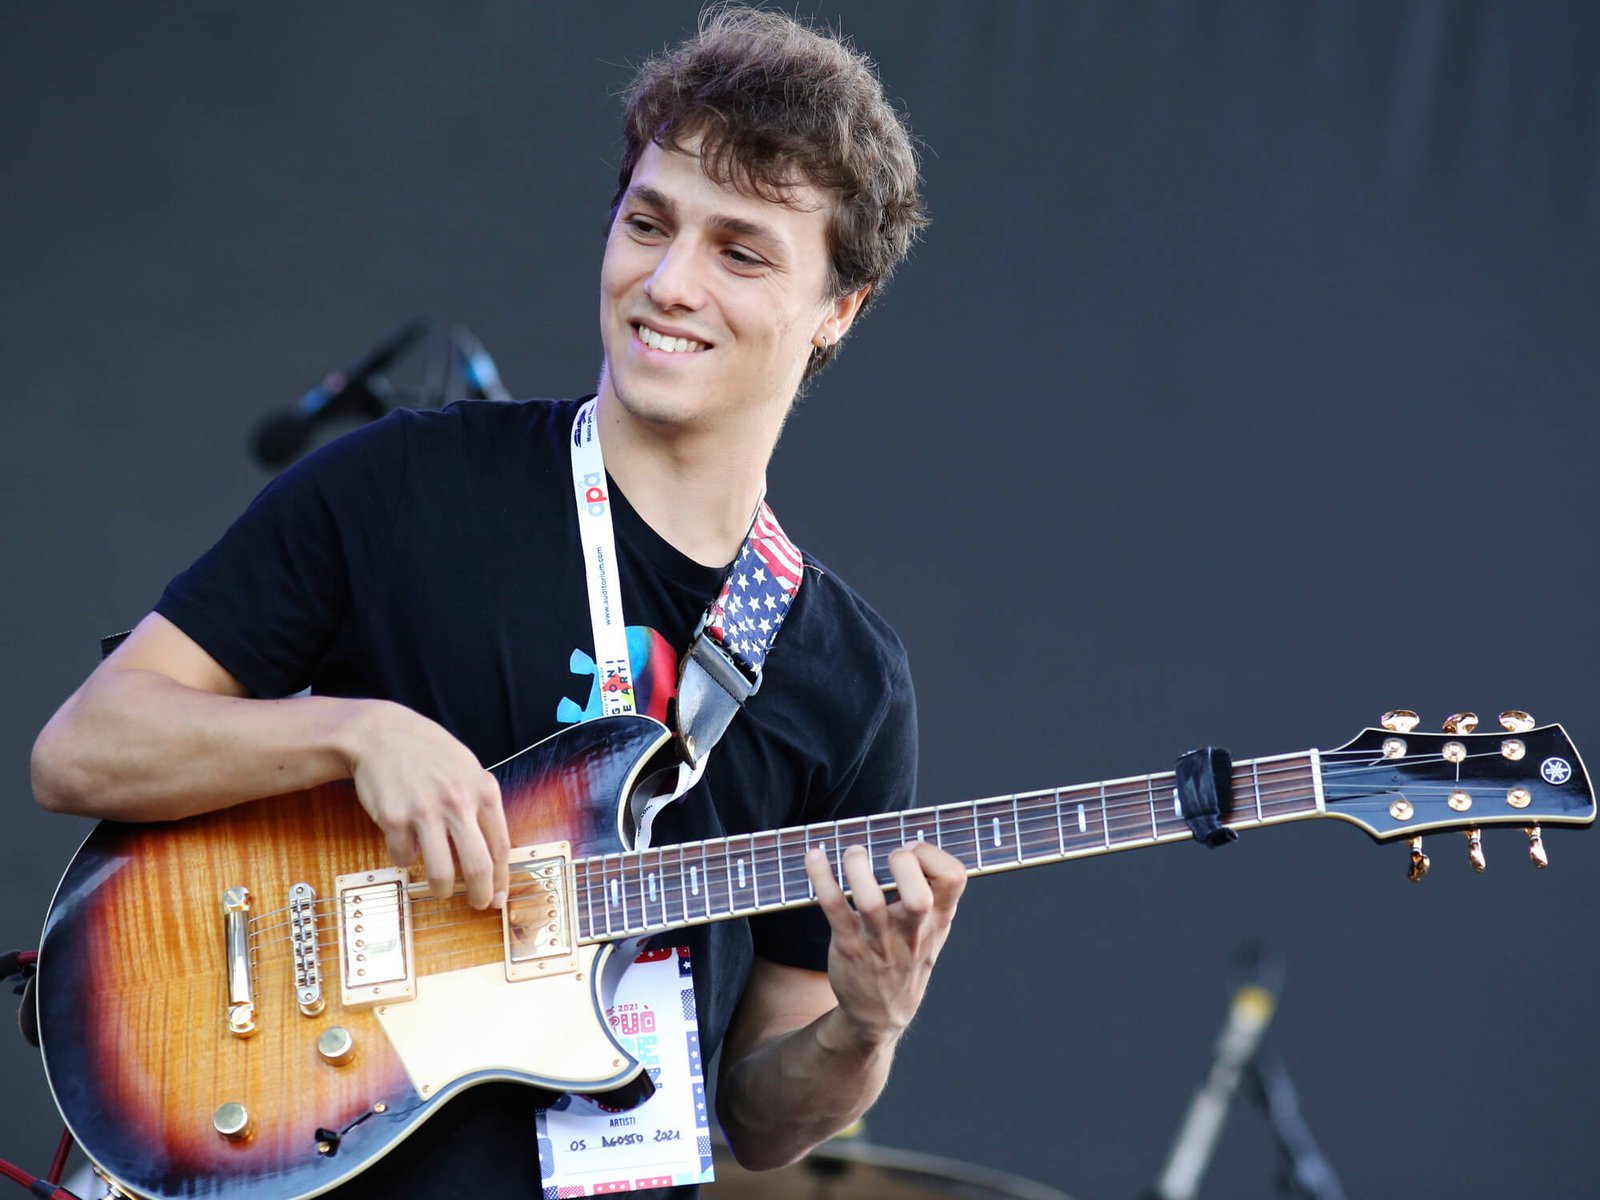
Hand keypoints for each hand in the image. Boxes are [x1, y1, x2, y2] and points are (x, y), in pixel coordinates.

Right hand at [346, 701, 510, 908]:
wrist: (382, 734)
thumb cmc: (430, 755)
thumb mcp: (468, 770)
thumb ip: (481, 806)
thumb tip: (491, 855)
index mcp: (483, 790)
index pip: (500, 846)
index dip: (501, 877)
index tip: (500, 896)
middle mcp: (458, 801)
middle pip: (477, 865)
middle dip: (480, 894)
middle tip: (478, 904)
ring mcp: (425, 810)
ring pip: (441, 872)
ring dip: (441, 889)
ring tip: (441, 889)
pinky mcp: (394, 817)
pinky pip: (403, 857)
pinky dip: (405, 859)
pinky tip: (405, 846)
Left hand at [805, 839, 964, 1048]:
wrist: (880, 1014)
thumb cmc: (907, 960)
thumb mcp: (935, 932)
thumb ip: (935, 895)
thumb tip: (917, 846)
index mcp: (938, 919)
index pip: (954, 877)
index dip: (933, 854)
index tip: (913, 850)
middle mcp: (911, 929)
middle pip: (917, 893)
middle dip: (903, 861)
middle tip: (889, 856)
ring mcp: (878, 939)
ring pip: (869, 900)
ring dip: (857, 866)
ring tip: (853, 854)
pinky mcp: (848, 944)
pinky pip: (833, 906)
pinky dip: (821, 877)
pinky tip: (814, 857)